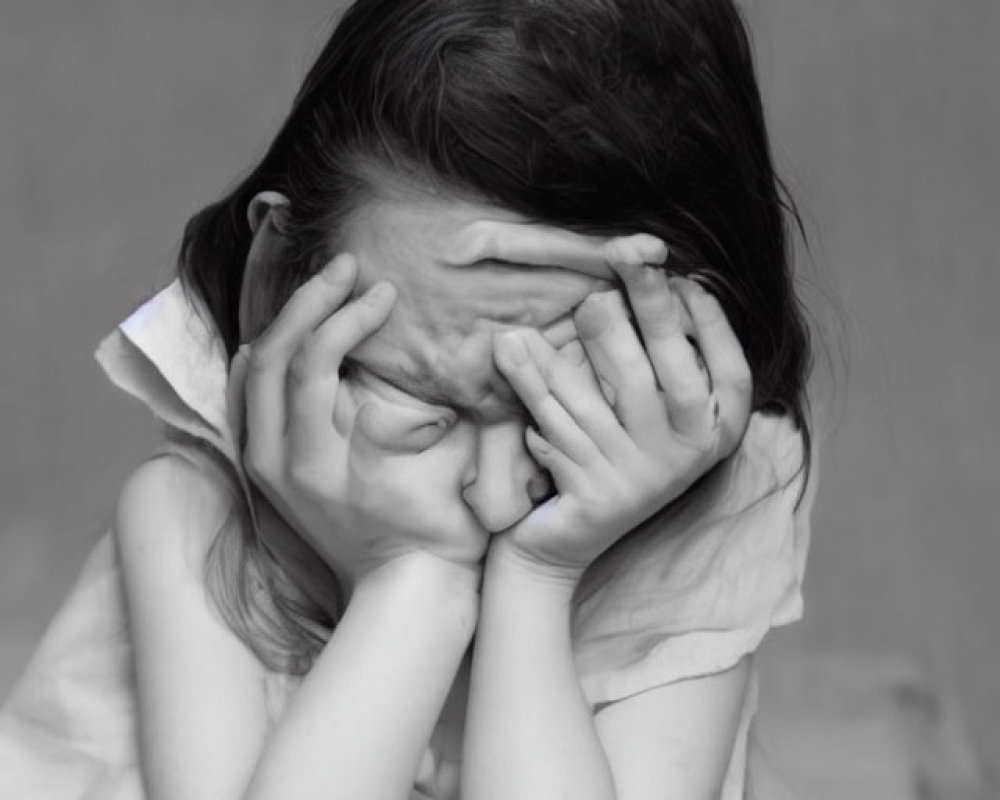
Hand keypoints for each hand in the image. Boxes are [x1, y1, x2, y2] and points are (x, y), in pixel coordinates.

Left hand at [231, 254, 487, 590]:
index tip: (384, 292)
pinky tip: (271, 339)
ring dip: (286, 323)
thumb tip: (435, 349)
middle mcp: (281, 461)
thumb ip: (426, 404)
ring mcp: (267, 469)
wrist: (406, 589)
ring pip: (253, 376)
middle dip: (310, 302)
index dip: (348, 315)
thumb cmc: (439, 528)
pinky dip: (257, 364)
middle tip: (345, 268)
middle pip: (273, 357)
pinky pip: (246, 405)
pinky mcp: (267, 474)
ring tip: (320, 290)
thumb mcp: (445, 463)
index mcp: (322, 457)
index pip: (316, 362)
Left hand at [492, 238, 751, 579]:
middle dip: (651, 308)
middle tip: (628, 257)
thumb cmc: (614, 456)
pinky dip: (530, 381)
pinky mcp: (591, 491)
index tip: (684, 278)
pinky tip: (511, 347)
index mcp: (714, 436)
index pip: (731, 374)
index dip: (710, 323)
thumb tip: (662, 280)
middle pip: (672, 374)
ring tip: (577, 299)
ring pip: (608, 392)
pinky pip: (556, 421)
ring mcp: (637, 476)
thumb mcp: (655, 416)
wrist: (564, 543)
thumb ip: (667, 362)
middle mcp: (684, 457)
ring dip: (588, 338)